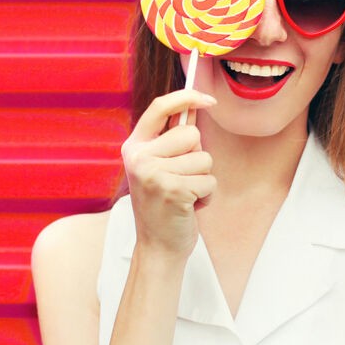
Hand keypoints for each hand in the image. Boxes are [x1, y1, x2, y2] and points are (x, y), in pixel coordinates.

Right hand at [121, 89, 216, 263]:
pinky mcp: (173, 190)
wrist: (158, 247)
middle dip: (197, 156)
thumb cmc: (164, 205)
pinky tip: (189, 207)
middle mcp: (139, 157)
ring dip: (203, 179)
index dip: (187, 96)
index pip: (160, 107)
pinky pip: (210, 181)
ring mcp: (154, 174)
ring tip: (185, 195)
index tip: (209, 99)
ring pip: (204, 158)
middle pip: (191, 134)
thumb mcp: (159, 168)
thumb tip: (195, 105)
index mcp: (134, 147)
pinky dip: (207, 196)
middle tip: (181, 179)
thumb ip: (172, 139)